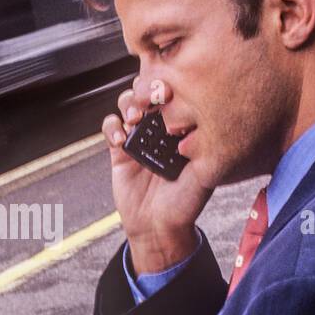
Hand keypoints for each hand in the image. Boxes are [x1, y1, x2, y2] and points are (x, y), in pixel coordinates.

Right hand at [102, 76, 213, 274]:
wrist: (159, 227)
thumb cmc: (185, 203)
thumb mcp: (205, 173)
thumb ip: (203, 148)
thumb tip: (203, 119)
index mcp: (183, 128)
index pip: (176, 95)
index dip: (171, 86)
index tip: (171, 93)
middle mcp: (160, 128)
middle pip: (148, 91)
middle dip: (147, 88)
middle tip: (153, 99)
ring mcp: (138, 137)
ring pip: (127, 102)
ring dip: (129, 103)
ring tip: (135, 118)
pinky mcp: (119, 150)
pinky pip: (110, 126)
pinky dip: (112, 127)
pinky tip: (120, 141)